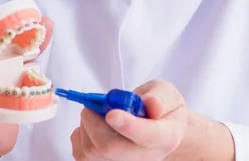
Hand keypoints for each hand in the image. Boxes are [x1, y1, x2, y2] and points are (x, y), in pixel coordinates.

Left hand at [71, 79, 187, 160]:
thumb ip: (160, 98)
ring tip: (97, 113)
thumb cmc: (162, 110)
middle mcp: (144, 157)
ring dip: (86, 125)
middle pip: (110, 148)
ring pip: (92, 152)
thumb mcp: (167, 94)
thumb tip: (152, 104)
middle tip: (94, 103)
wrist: (159, 130)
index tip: (112, 113)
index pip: (147, 136)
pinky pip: (82, 155)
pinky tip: (93, 127)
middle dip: (94, 121)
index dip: (128, 125)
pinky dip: (80, 136)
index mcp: (165, 136)